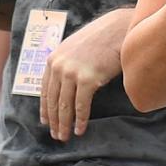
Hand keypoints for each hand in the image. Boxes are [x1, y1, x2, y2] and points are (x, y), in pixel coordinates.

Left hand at [40, 10, 129, 141]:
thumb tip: (68, 82)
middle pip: (53, 100)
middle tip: (57, 136)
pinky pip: (81, 105)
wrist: (120, 28)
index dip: (45, 109)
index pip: (45, 90)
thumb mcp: (77, 48)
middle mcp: (59, 66)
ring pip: (64, 106)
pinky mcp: (88, 79)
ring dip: (64, 124)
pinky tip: (80, 130)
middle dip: (54, 121)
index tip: (46, 122)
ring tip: (65, 137)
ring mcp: (72, 72)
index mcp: (54, 58)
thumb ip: (68, 63)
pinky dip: (80, 120)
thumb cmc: (104, 37)